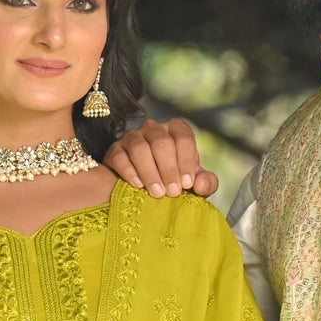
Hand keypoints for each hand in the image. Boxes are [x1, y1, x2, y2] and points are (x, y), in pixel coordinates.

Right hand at [102, 117, 217, 198]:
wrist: (145, 187)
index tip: (187, 184)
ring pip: (139, 148)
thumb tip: (200, 184)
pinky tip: (138, 185)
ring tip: (157, 193)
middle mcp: (153, 128)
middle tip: (173, 192)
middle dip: (168, 169)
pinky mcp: (115, 150)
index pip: (183, 137)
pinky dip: (129, 171)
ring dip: (150, 172)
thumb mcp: (193, 182)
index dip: (186, 161)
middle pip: (161, 142)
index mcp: (175, 129)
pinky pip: (119, 156)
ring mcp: (132, 136)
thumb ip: (206, 183)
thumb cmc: (175, 180)